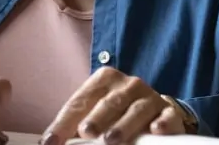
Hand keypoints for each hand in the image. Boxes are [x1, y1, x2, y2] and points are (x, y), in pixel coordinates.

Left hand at [41, 67, 188, 144]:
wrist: (156, 110)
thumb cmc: (117, 112)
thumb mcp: (95, 112)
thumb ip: (75, 125)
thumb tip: (49, 142)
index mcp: (103, 80)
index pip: (80, 101)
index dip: (64, 122)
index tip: (50, 142)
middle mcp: (127, 84)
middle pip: (109, 102)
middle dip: (96, 118)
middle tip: (86, 132)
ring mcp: (149, 97)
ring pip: (136, 110)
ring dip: (124, 125)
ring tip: (111, 140)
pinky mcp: (168, 111)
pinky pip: (166, 116)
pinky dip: (162, 123)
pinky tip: (155, 130)